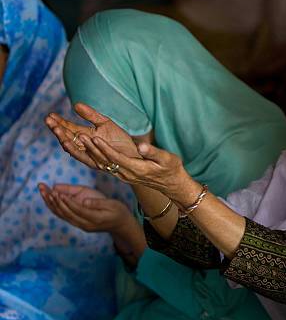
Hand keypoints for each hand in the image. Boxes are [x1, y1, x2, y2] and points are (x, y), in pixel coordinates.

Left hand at [38, 183, 131, 232]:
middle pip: (65, 213)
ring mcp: (80, 225)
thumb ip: (99, 203)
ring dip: (50, 203)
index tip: (57, 192)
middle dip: (53, 200)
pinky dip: (54, 206)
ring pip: (61, 214)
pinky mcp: (77, 222)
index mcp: (94, 218)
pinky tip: (47, 198)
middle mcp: (84, 224)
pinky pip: (63, 215)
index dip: (66, 201)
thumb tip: (84, 201)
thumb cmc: (118, 211)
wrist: (120, 224)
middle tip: (43, 188)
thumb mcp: (113, 204)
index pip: (77, 210)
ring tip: (42, 190)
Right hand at [45, 103, 139, 170]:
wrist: (136, 154)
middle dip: (58, 132)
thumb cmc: (119, 140)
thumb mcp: (105, 124)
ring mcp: (94, 156)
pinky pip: (94, 155)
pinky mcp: (105, 161)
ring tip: (59, 131)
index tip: (49, 115)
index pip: (68, 130)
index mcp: (85, 138)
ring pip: (77, 151)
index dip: (59, 123)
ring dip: (67, 141)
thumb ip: (91, 115)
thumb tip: (75, 104)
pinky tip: (82, 136)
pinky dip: (88, 146)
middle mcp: (86, 149)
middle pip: (68, 141)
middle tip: (50, 122)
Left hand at [81, 137, 197, 204]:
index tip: (94, 137)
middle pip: (105, 161)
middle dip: (92, 148)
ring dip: (90, 152)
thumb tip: (141, 146)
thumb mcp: (167, 159)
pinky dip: (94, 157)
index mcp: (137, 169)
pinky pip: (105, 166)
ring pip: (102, 164)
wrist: (172, 184)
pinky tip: (86, 149)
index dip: (104, 148)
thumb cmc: (171, 169)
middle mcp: (127, 174)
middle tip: (79, 135)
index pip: (116, 158)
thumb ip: (153, 152)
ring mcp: (123, 175)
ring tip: (79, 139)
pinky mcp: (122, 174)